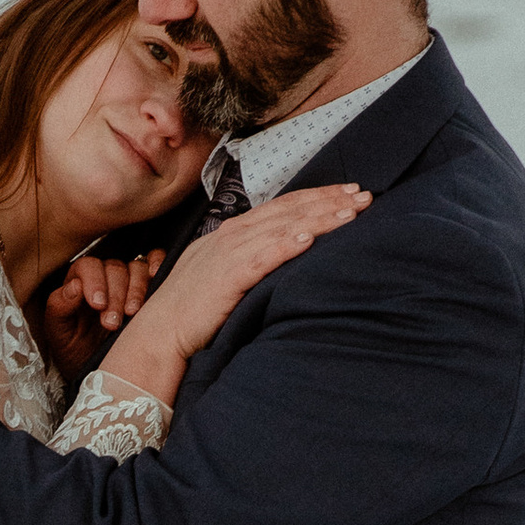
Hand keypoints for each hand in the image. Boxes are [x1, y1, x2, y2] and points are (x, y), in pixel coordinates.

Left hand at [40, 246, 167, 385]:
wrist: (101, 378)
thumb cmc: (77, 354)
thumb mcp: (59, 336)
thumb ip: (59, 308)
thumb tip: (73, 285)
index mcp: (79, 283)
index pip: (88, 266)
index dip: (93, 281)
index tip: (98, 305)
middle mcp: (105, 278)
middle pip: (114, 268)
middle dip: (115, 295)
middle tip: (112, 324)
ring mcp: (129, 282)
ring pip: (137, 268)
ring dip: (137, 289)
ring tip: (133, 314)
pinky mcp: (150, 288)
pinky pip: (156, 263)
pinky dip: (158, 264)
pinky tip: (156, 277)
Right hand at [98, 184, 368, 406]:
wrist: (160, 333)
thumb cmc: (192, 308)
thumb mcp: (222, 272)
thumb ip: (249, 257)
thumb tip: (282, 249)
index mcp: (232, 232)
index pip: (282, 206)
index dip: (317, 196)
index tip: (348, 192)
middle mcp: (233, 236)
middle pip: (288, 210)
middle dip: (328, 200)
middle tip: (364, 194)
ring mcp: (229, 255)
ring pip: (282, 228)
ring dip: (318, 218)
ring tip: (351, 212)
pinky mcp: (227, 278)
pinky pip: (262, 257)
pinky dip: (286, 245)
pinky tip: (309, 238)